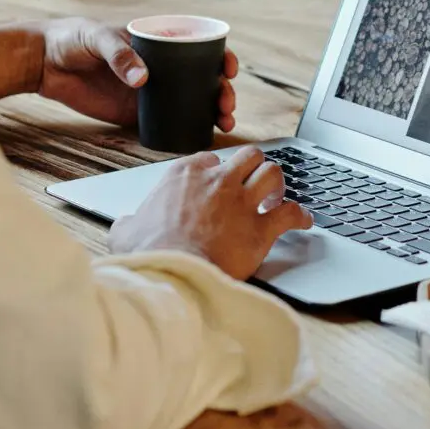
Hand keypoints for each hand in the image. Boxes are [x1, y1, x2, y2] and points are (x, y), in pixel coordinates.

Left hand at [36, 18, 239, 131]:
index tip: (228, 69)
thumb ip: (120, 55)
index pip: (198, 46)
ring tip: (223, 122)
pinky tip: (203, 134)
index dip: (220, 57)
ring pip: (191, 101)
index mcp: (156, 41)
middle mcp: (160, 66)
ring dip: (212, 111)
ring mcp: (150, 91)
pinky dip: (187, 128)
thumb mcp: (97, 38)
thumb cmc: (72, 38)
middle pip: (202, 78)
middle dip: (222, 90)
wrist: (45, 63)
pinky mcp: (135, 112)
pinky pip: (167, 120)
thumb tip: (143, 80)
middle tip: (226, 104)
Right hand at [108, 147, 312, 279]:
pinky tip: (304, 221)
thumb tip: (125, 224)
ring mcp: (241, 201)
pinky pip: (291, 213)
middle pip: (247, 156)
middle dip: (253, 168)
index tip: (218, 184)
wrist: (172, 273)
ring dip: (277, 184)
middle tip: (254, 184)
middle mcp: (217, 180)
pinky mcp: (260, 227)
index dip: (216, 172)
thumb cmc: (150, 252)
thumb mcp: (127, 231)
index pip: (209, 158)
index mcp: (185, 175)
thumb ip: (129, 222)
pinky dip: (301, 216)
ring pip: (272, 173)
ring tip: (277, 196)